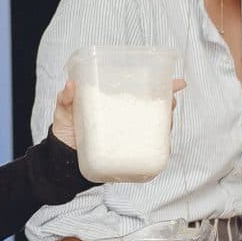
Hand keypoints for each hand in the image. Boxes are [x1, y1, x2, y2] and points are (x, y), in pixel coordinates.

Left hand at [51, 77, 184, 151]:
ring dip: (164, 123)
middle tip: (170, 103)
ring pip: (155, 127)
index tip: (178, 83)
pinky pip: (148, 149)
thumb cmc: (66, 129)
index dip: (162, 85)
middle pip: (154, 107)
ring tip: (165, 121)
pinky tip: (160, 145)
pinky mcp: (128, 151)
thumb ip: (65, 98)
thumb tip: (70, 86)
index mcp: (113, 101)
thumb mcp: (63, 110)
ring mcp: (128, 134)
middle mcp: (125, 116)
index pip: (140, 90)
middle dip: (167, 104)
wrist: (63, 157)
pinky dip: (157, 147)